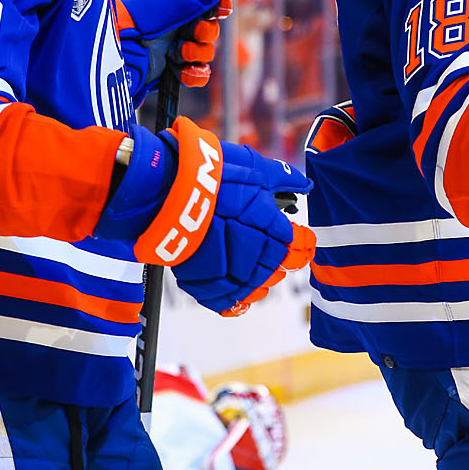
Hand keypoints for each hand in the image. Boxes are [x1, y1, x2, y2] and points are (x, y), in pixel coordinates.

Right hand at [94, 118, 314, 312]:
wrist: (164, 186)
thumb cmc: (211, 174)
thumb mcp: (254, 167)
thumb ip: (282, 178)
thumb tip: (305, 184)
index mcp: (268, 224)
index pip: (296, 244)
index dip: (302, 243)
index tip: (303, 240)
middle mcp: (251, 249)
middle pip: (276, 266)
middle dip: (281, 261)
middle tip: (282, 256)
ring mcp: (224, 266)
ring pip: (253, 285)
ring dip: (261, 282)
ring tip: (266, 279)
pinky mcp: (199, 277)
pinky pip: (221, 300)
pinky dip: (233, 303)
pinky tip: (240, 300)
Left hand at [117, 0, 231, 104]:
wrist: (95, 65)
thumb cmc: (120, 28)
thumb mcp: (154, 6)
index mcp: (162, 5)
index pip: (198, 1)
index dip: (214, 5)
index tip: (223, 8)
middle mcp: (165, 27)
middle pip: (205, 28)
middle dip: (206, 31)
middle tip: (196, 33)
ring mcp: (164, 53)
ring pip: (202, 52)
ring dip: (200, 52)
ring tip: (181, 55)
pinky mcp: (163, 77)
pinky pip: (193, 75)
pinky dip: (196, 75)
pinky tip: (186, 73)